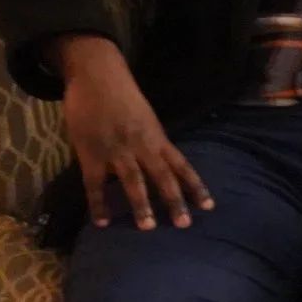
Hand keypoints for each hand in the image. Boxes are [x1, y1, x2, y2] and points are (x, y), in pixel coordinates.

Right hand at [53, 33, 212, 228]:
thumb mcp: (146, 117)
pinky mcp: (92, 152)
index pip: (182, 165)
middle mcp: (142, 145)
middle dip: (175, 201)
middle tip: (185, 225)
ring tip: (148, 228)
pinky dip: (98, 204)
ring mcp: (117, 149)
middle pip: (163, 176)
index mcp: (157, 136)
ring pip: (134, 181)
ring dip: (142, 205)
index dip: (196, 186)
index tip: (209, 206)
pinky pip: (95, 184)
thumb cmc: (122, 95)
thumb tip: (159, 164)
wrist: (97, 74)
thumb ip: (151, 141)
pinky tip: (101, 222)